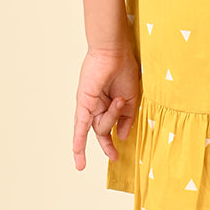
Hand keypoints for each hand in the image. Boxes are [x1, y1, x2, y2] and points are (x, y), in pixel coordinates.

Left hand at [73, 43, 140, 170]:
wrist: (115, 53)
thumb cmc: (124, 69)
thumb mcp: (131, 99)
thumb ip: (126, 119)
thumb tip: (121, 136)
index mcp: (107, 106)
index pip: (105, 131)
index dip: (109, 145)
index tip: (115, 157)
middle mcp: (95, 108)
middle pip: (102, 130)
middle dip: (108, 141)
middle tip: (115, 155)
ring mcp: (88, 106)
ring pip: (98, 127)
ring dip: (111, 117)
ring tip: (118, 98)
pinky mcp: (84, 103)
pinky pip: (80, 126)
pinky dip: (78, 141)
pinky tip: (77, 153)